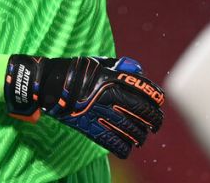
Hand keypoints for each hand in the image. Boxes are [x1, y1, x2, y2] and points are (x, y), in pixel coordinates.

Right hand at [4, 55, 164, 157]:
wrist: (50, 85)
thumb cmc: (77, 71)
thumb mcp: (100, 62)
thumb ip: (119, 67)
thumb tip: (138, 72)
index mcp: (112, 77)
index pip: (143, 89)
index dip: (156, 98)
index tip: (159, 102)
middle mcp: (109, 95)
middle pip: (141, 111)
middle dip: (154, 120)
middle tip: (157, 124)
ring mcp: (100, 112)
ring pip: (130, 129)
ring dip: (141, 135)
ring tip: (143, 137)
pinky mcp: (90, 127)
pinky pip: (112, 141)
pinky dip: (124, 147)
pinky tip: (128, 147)